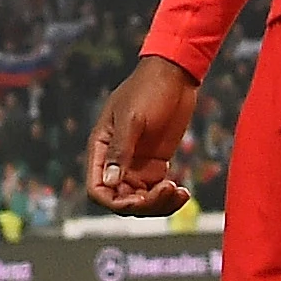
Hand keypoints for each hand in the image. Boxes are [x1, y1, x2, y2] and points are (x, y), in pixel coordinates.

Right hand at [85, 57, 204, 213]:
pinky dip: (168, 197)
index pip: (97, 189)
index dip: (114, 202)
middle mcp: (116, 161)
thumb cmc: (148, 89)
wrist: (175, 75)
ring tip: (179, 192)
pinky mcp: (155, 164)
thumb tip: (109, 183)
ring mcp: (136, 164)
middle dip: (143, 204)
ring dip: (159, 204)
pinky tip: (183, 191)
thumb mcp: (132, 119)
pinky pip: (157, 191)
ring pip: (141, 200)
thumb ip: (120, 151)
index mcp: (101, 148)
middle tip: (167, 189)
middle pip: (121, 199)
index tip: (138, 200)